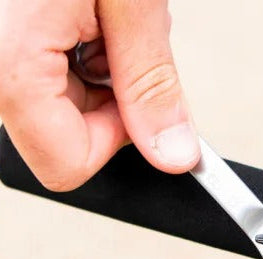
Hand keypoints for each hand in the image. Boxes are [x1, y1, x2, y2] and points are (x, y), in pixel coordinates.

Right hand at [0, 0, 199, 190]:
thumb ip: (150, 84)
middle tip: (118, 42)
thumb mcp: (132, 3)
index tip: (136, 99)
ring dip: (98, 71)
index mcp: (10, 63)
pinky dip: (81, 51)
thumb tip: (174, 154)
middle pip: (65, 138)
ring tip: (99, 17)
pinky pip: (48, 76)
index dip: (116, 139)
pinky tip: (85, 14)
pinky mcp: (7, 42)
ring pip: (60, 108)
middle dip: (110, 99)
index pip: (68, 166)